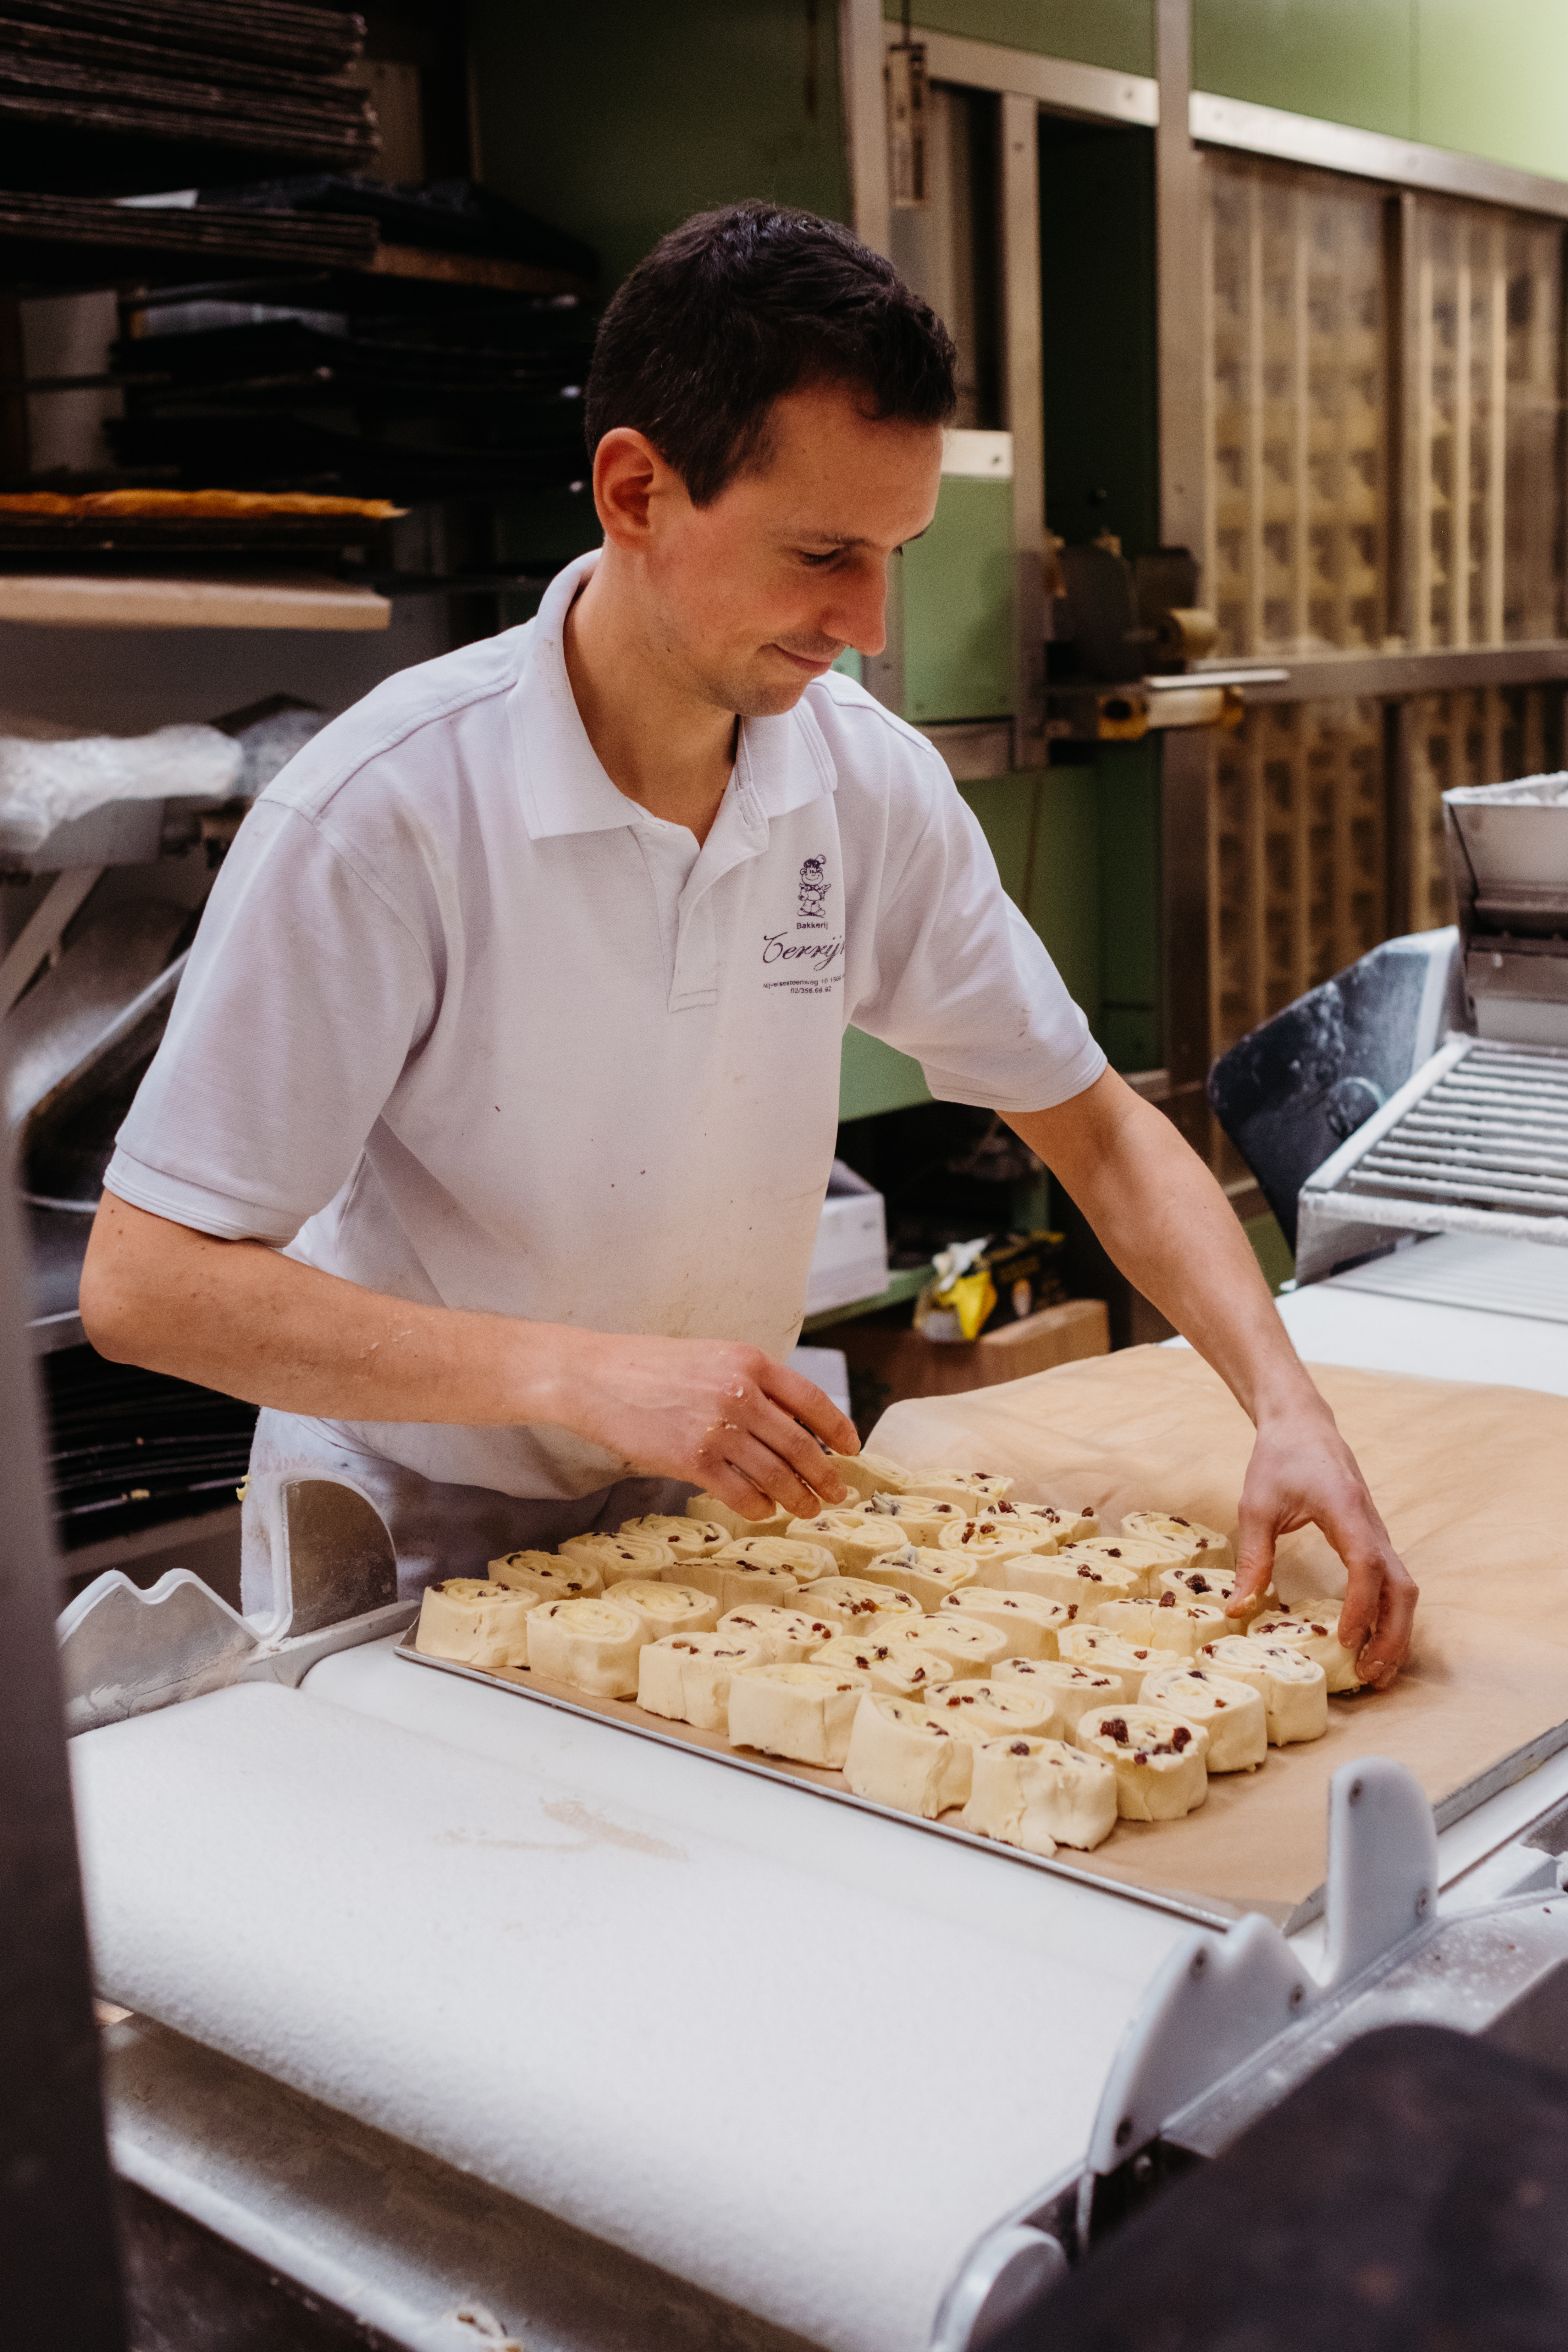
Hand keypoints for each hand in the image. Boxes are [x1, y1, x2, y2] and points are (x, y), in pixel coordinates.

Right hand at [550, 1331, 857, 1521]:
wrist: (593, 1377)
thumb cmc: (648, 1367)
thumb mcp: (710, 1358)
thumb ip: (750, 1383)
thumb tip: (790, 1423)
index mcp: (749, 1361)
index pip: (811, 1400)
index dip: (838, 1429)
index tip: (851, 1449)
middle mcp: (740, 1393)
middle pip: (801, 1445)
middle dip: (825, 1475)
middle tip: (836, 1493)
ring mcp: (717, 1429)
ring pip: (776, 1474)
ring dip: (798, 1497)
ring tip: (807, 1509)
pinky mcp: (693, 1460)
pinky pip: (741, 1493)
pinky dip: (759, 1506)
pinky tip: (764, 1510)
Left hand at [1227, 1399, 1417, 1688]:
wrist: (1301, 1424)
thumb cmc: (1279, 1459)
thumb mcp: (1256, 1507)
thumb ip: (1252, 1559)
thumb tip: (1237, 1610)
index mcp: (1346, 1511)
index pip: (1367, 1566)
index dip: (1361, 1607)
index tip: (1346, 1640)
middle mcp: (1372, 1524)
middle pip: (1401, 1587)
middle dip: (1392, 1634)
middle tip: (1370, 1675)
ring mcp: (1377, 1532)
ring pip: (1404, 1588)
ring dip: (1395, 1630)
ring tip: (1375, 1670)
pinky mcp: (1372, 1538)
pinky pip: (1392, 1581)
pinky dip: (1388, 1614)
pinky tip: (1371, 1640)